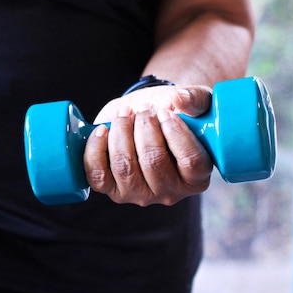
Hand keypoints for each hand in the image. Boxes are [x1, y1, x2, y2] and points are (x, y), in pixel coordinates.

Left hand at [84, 84, 213, 205]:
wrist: (142, 115)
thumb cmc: (170, 112)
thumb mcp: (191, 101)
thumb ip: (195, 98)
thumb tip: (181, 100)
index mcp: (196, 177)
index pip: (191, 161)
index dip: (175, 133)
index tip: (164, 112)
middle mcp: (169, 192)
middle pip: (153, 163)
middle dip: (144, 127)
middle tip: (143, 108)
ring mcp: (138, 194)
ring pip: (124, 166)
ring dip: (121, 133)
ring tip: (125, 114)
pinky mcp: (111, 189)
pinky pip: (97, 175)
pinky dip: (96, 149)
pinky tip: (102, 130)